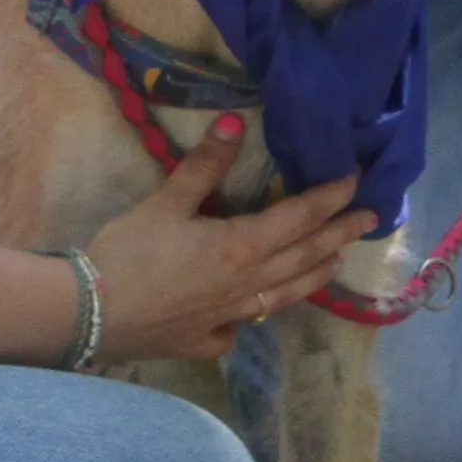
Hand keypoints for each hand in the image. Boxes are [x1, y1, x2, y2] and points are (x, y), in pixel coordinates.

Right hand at [77, 116, 373, 360]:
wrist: (92, 313)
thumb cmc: (129, 253)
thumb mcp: (166, 203)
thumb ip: (204, 166)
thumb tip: (235, 123)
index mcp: (242, 246)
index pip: (300, 217)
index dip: (331, 198)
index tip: (357, 182)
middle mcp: (248, 284)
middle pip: (305, 257)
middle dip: (339, 235)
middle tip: (370, 221)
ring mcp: (230, 316)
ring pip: (286, 295)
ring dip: (315, 275)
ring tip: (335, 264)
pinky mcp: (205, 338)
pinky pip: (242, 327)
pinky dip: (257, 315)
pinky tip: (255, 313)